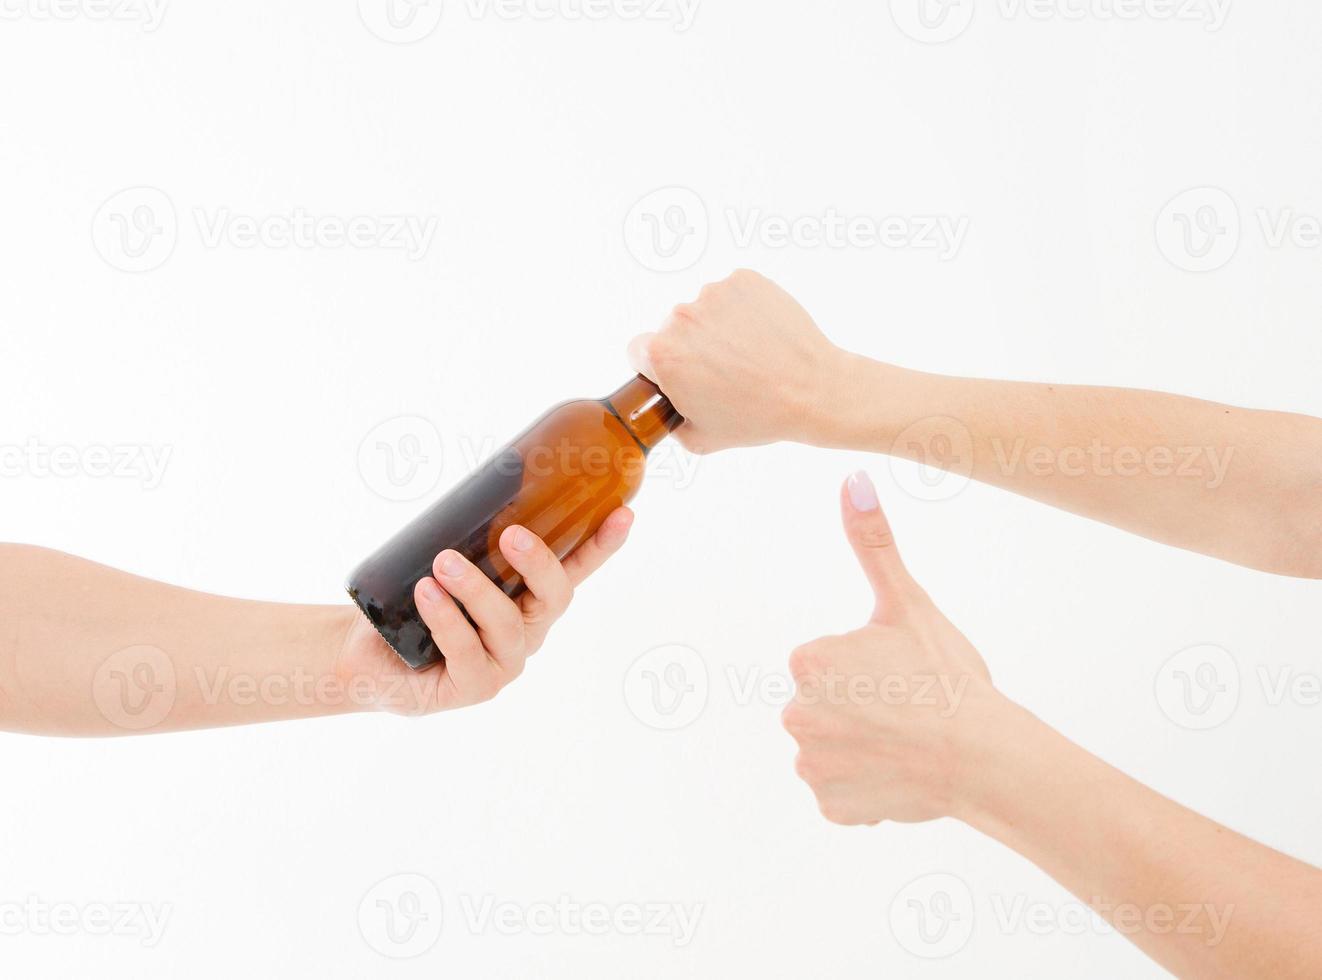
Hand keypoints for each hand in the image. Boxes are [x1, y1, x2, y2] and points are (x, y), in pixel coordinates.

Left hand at [336, 508, 634, 714]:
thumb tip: (477, 481)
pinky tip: (426, 594)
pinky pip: (466, 650)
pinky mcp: (473, 686)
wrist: (371, 657)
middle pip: (554, 597)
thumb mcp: (445, 560)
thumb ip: (466, 532)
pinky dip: (446, 618)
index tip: (623, 514)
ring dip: (476, 589)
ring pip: (506, 623)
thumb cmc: (414, 602)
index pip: (575, 569)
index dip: (602, 544)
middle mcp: (528, 629)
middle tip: (511, 535)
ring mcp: (505, 662)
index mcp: (531, 598)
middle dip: (539, 563)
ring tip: (443, 562)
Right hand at [627, 269, 843, 453]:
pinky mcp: (744, 280)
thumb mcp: (700, 439)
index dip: (656, 366)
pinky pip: (732, 294)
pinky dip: (742, 309)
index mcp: (663, 355)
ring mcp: (714, 294)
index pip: (638, 350)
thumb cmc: (758, 416)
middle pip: (671, 328)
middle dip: (689, 346)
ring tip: (748, 354)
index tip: (678, 375)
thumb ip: (670, 420)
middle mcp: (682, 317)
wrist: (812, 390)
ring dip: (717, 327)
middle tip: (722, 371)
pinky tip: (760, 335)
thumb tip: (670, 407)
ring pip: (703, 309)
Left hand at [783, 472, 1001, 825]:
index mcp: (807, 660)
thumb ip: (872, 543)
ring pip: (834, 747)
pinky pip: (844, 791)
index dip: (868, 667)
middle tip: (907, 708)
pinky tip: (901, 772)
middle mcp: (795, 713)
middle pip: (827, 704)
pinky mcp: (832, 806)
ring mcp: (812, 765)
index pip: (827, 660)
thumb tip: (850, 480)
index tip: (900, 674)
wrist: (986, 757)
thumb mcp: (908, 602)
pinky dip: (869, 785)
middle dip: (861, 707)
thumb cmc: (947, 676)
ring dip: (863, 746)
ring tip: (907, 740)